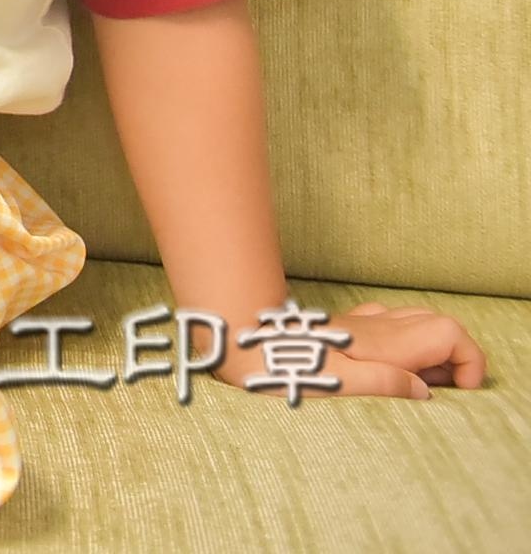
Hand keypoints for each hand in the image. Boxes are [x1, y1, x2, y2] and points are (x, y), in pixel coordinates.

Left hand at [304, 303, 488, 398]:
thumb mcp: (340, 383)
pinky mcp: (346, 328)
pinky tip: (387, 365)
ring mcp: (362, 323)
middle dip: (454, 357)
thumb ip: (386, 384)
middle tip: (440, 390)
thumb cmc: (287, 366)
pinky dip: (404, 343)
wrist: (243, 342)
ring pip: (416, 321)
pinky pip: (389, 324)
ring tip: (416, 383)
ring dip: (430, 350)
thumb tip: (424, 391)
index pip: (451, 333)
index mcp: (385, 341)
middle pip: (440, 325)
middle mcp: (378, 326)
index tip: (461, 391)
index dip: (469, 360)